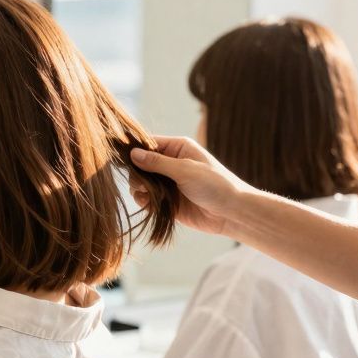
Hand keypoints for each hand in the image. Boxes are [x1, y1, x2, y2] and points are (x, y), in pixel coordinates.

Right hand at [129, 136, 251, 235]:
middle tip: (141, 184)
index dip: (135, 150)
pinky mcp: (166, 201)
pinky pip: (146, 199)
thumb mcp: (186, 170)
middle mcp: (171, 164)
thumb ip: (157, 163)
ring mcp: (168, 183)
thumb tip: (133, 154)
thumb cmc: (215, 185)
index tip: (125, 160)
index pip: (149, 143)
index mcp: (178, 148)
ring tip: (146, 195)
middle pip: (141, 164)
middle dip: (137, 174)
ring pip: (141, 182)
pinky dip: (143, 201)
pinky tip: (148, 204)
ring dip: (138, 188)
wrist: (232, 213)